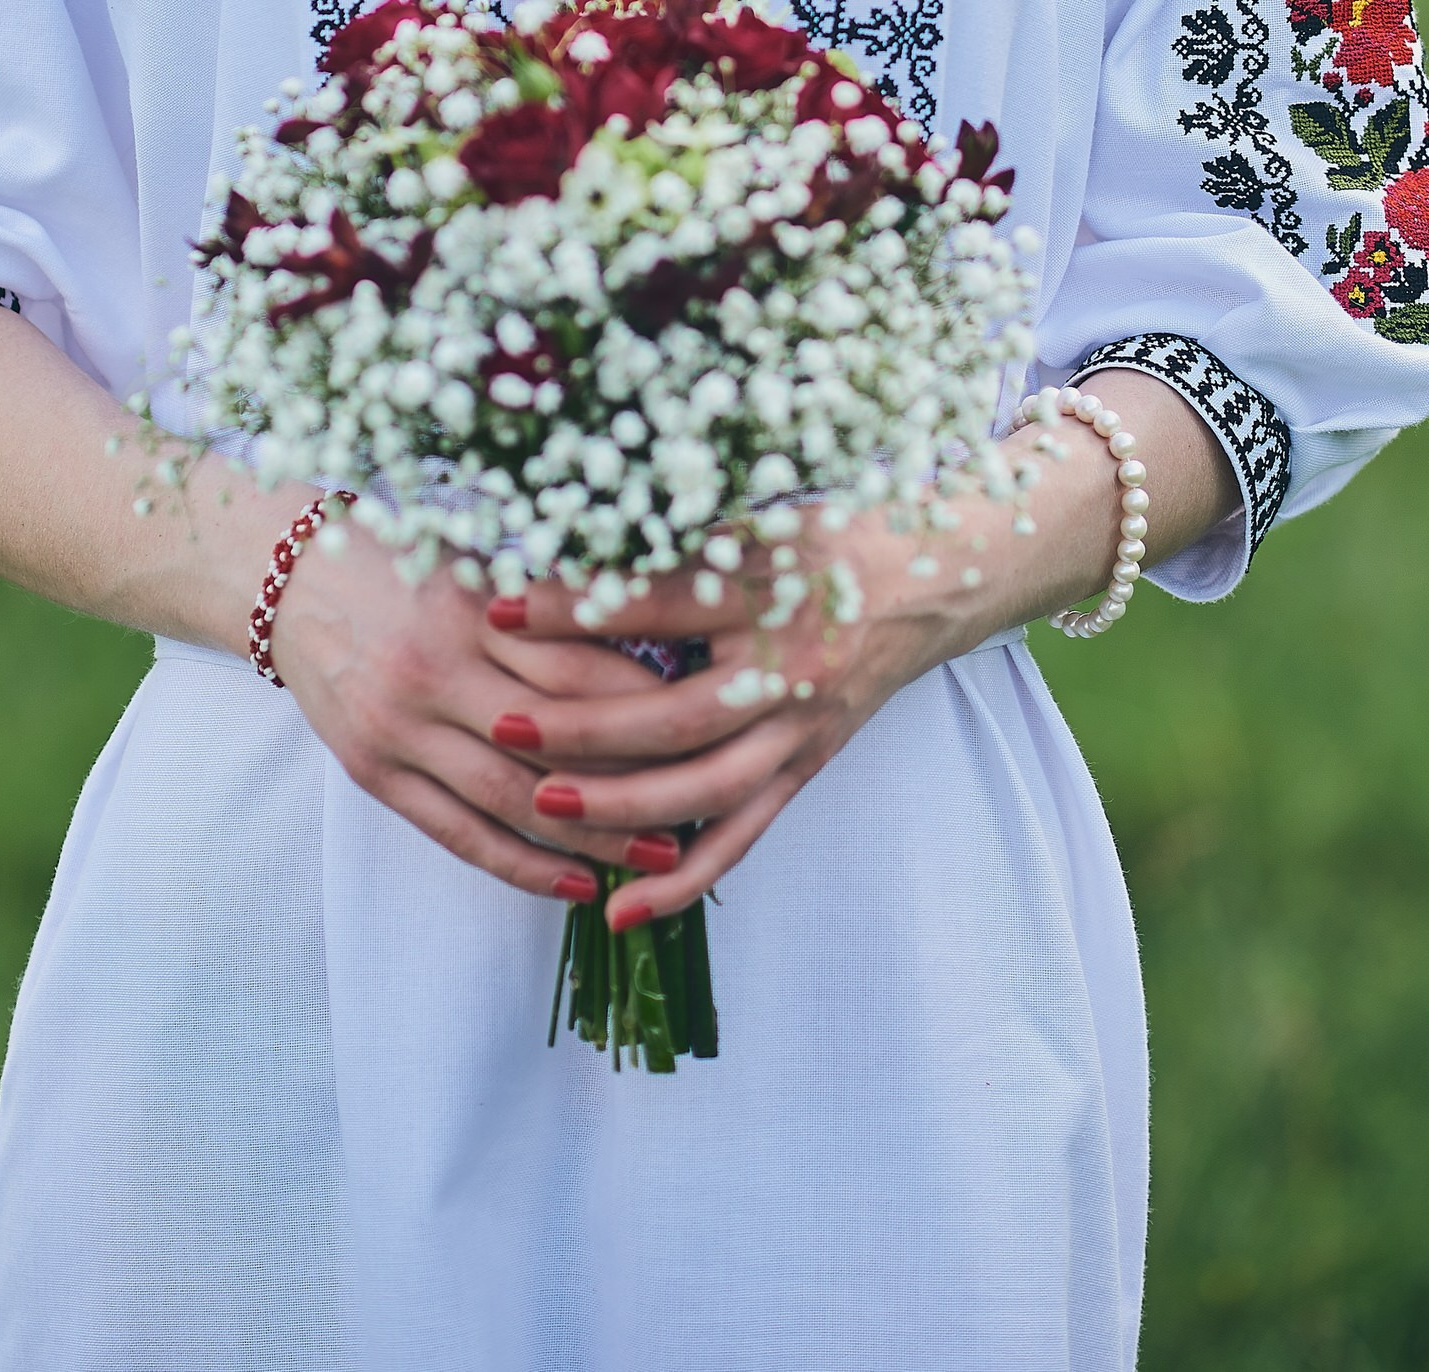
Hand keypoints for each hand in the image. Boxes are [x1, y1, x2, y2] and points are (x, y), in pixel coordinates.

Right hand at [269, 515, 707, 902]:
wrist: (285, 580)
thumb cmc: (397, 556)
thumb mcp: (473, 558)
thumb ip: (548, 597)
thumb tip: (653, 625)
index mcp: (471, 609)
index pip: (577, 666)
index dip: (648, 700)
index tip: (711, 720)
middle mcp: (436, 672)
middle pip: (556, 740)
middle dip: (637, 778)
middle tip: (712, 805)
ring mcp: (401, 729)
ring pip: (512, 798)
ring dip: (591, 837)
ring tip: (661, 859)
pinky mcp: (375, 773)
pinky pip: (457, 833)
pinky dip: (519, 864)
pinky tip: (573, 885)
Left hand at [473, 511, 1002, 931]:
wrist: (930, 577)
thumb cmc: (822, 537)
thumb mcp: (750, 520)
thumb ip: (668, 545)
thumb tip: (561, 547)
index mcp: (766, 591)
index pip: (655, 606)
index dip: (574, 608)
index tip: (498, 607)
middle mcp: (786, 668)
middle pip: (675, 714)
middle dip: (583, 726)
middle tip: (503, 725)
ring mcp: (799, 728)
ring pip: (704, 788)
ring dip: (621, 807)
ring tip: (543, 805)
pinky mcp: (807, 768)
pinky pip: (741, 835)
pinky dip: (682, 879)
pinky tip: (619, 909)